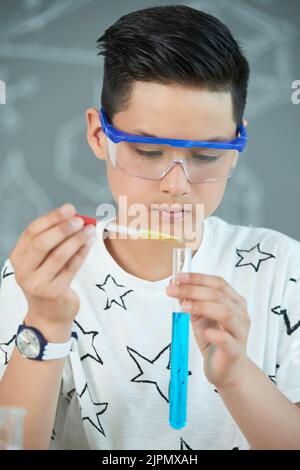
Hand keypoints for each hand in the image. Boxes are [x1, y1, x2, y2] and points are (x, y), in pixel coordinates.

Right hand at [9, 204, 95, 332]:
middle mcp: (24, 271)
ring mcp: (38, 284)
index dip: (51, 218)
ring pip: (59, 255)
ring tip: (90, 230)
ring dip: (76, 239)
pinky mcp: (54, 292)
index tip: (69, 209)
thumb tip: (74, 216)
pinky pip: (71, 267)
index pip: (32, 232)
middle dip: (63, 228)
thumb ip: (52, 241)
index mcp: (18, 258)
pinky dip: (82, 253)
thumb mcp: (41, 262)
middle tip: (80, 219)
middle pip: (42, 242)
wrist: (49, 316)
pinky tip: (89, 243)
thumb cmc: (48, 281)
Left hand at [165, 273, 250, 389]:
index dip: (197, 278)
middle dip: (192, 290)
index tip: (177, 277)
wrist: (227, 370)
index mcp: (234, 301)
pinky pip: (227, 339)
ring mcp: (240, 332)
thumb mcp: (200, 318)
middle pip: (218, 295)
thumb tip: (174, 286)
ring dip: (202, 306)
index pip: (217, 283)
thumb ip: (191, 302)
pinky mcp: (235, 350)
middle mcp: (240, 313)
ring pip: (225, 312)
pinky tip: (203, 331)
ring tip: (183, 307)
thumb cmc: (215, 341)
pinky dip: (214, 334)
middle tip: (172, 290)